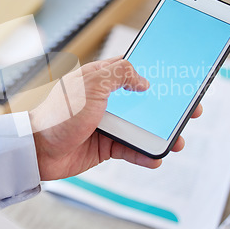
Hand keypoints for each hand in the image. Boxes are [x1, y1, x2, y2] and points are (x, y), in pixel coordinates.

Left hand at [29, 56, 202, 180]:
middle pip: (144, 101)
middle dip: (167, 107)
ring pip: (141, 128)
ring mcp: (107, 123)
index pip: (134, 69)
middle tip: (190, 110)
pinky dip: (143, 155)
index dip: (155, 72)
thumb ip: (119, 74)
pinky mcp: (105, 145)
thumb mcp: (91, 84)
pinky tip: (155, 158)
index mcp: (102, 78)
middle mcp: (107, 99)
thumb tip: (143, 82)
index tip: (177, 76)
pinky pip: (130, 150)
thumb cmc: (61, 112)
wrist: (39, 149)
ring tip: (177, 141)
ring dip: (160, 134)